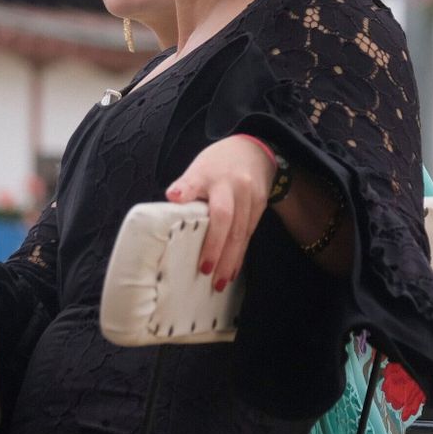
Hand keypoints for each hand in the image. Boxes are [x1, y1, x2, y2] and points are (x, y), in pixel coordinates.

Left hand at [167, 135, 275, 292]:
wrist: (253, 151)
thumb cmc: (218, 165)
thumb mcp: (199, 167)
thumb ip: (187, 184)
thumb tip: (172, 197)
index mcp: (210, 173)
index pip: (196, 184)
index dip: (187, 193)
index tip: (175, 201)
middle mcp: (233, 185)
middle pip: (226, 219)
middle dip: (216, 248)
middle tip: (206, 273)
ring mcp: (250, 196)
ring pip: (241, 231)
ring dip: (231, 258)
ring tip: (220, 282)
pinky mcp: (261, 205)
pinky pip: (249, 233)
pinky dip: (240, 253)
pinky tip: (232, 269)